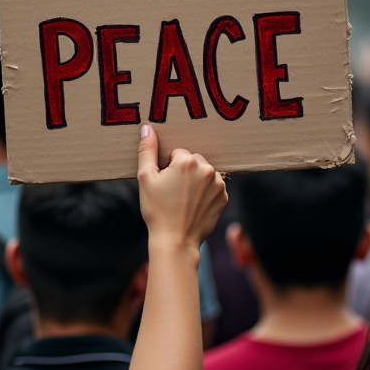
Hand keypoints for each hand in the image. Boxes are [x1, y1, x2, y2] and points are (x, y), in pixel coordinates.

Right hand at [137, 125, 226, 248]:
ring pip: (204, 172)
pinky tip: (194, 205)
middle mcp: (207, 168)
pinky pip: (213, 186)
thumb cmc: (157, 210)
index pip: (177, 153)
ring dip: (196, 180)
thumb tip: (148, 127)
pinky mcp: (224, 197)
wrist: (175, 241)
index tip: (165, 184)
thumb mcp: (145, 178)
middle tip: (173, 192)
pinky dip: (205, 192)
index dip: (168, 168)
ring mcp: (218, 183)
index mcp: (187, 161)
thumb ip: (147, 150)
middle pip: (192, 160)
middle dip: (183, 171)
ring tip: (183, 199)